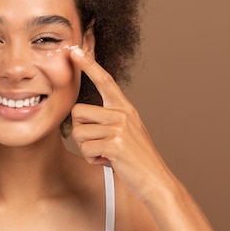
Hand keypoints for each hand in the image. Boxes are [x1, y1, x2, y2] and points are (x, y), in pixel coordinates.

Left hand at [69, 47, 171, 201]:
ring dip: (86, 148)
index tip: (74, 49)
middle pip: (78, 112)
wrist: (155, 181)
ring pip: (78, 132)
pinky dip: (92, 159)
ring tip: (105, 154)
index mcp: (125, 108)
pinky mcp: (116, 144)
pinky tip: (108, 161)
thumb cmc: (135, 160)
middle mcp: (123, 113)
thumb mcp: (125, 132)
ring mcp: (120, 128)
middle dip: (80, 131)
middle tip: (98, 145)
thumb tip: (79, 116)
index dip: (88, 64)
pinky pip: (86, 148)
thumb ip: (107, 120)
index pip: (104, 80)